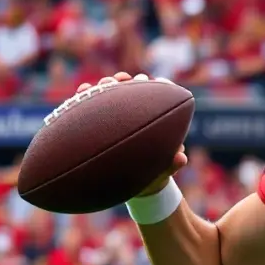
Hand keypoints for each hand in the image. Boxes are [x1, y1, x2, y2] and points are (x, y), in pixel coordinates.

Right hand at [75, 72, 187, 195]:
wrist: (135, 184)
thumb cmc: (153, 174)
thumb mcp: (163, 171)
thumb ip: (172, 165)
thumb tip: (181, 158)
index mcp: (155, 120)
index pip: (155, 94)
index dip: (149, 84)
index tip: (143, 81)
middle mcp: (137, 114)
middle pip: (131, 90)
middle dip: (124, 81)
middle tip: (119, 81)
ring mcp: (118, 117)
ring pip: (111, 94)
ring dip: (105, 85)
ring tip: (101, 85)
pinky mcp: (101, 123)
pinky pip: (92, 107)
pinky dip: (87, 96)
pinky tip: (82, 91)